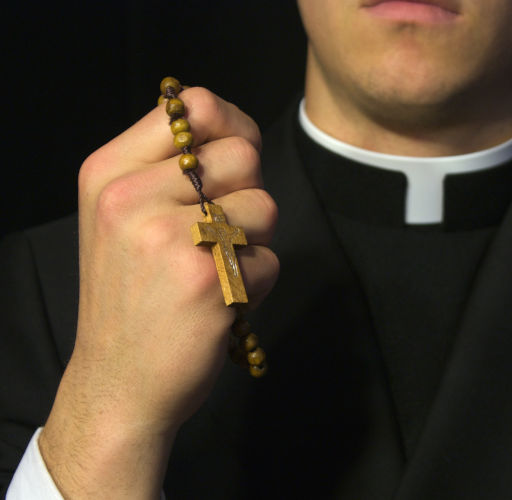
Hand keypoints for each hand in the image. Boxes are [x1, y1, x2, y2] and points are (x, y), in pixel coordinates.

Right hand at [38, 87, 278, 497]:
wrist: (118, 382)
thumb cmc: (131, 296)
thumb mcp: (121, 217)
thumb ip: (168, 168)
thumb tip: (234, 128)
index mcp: (109, 172)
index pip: (193, 106)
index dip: (231, 126)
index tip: (233, 160)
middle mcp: (131, 197)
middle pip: (243, 156)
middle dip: (247, 194)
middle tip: (217, 235)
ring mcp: (169, 238)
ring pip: (264, 206)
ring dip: (254, 241)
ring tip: (215, 269)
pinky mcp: (207, 280)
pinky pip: (269, 258)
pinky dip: (257, 283)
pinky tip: (220, 302)